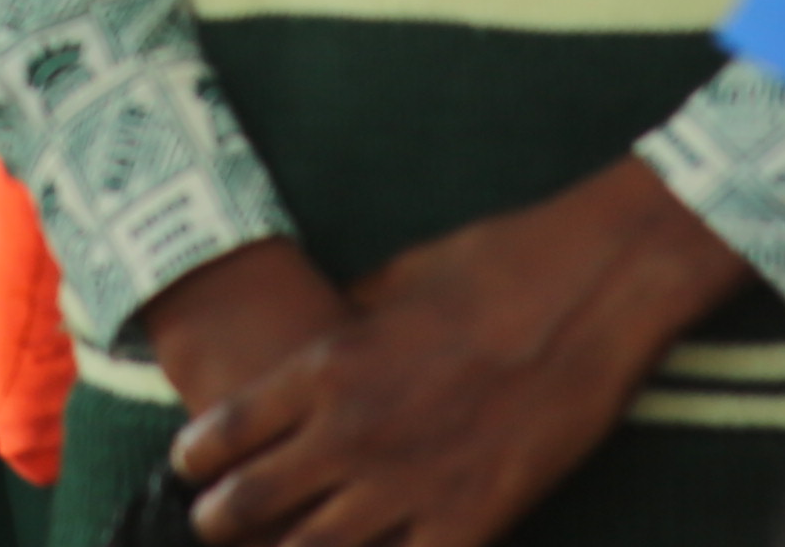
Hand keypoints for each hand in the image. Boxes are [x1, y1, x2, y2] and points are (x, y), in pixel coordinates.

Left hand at [171, 164, 738, 544]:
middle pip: (249, 506)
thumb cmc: (497, 264)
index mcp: (328, 364)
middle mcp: (353, 432)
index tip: (191, 468)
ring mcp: (410, 485)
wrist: (593, 288)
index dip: (197, 458)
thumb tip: (323, 335)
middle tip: (214, 526)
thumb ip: (348, 322)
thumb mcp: (396, 279)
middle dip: (220, 524)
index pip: (226, 432)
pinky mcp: (470, 521)